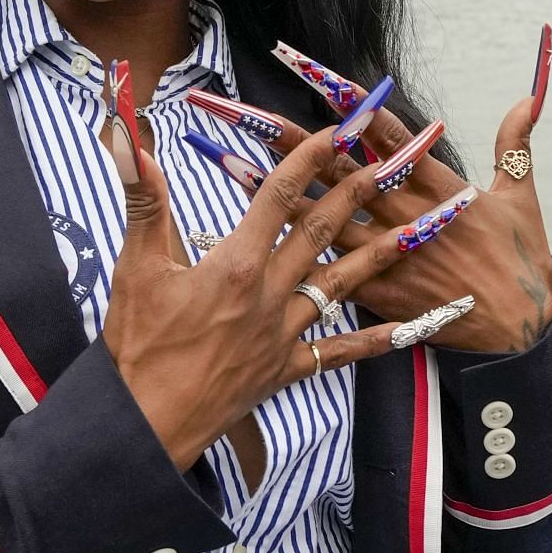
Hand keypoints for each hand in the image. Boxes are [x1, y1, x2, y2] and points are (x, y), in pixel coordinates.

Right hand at [101, 117, 471, 471]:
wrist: (147, 423)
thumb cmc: (136, 347)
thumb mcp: (134, 267)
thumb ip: (142, 202)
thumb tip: (130, 142)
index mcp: (235, 265)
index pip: (278, 197)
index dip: (307, 158)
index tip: (336, 130)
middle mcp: (268, 294)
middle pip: (320, 232)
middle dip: (358, 191)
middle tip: (393, 161)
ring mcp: (283, 334)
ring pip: (342, 285)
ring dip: (382, 252)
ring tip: (421, 228)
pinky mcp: (285, 369)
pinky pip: (339, 352)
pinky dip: (375, 339)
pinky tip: (407, 328)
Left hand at [212, 37, 551, 353]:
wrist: (521, 329)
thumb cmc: (522, 259)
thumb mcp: (521, 196)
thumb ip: (514, 144)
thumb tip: (526, 98)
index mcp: (437, 185)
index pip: (384, 135)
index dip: (350, 102)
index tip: (313, 70)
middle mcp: (403, 214)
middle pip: (335, 169)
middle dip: (288, 139)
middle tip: (243, 111)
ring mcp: (385, 253)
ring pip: (316, 218)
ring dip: (271, 191)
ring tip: (226, 162)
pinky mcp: (375, 292)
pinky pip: (321, 272)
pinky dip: (286, 258)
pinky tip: (248, 245)